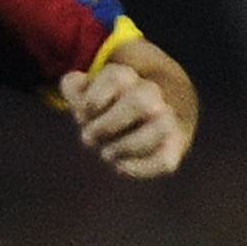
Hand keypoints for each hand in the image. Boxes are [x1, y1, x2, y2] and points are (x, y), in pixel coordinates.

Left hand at [61, 59, 189, 178]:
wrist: (147, 118)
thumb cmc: (107, 108)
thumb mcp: (87, 93)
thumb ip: (73, 86)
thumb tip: (77, 83)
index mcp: (129, 78)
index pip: (116, 77)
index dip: (93, 100)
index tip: (83, 114)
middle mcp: (152, 95)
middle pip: (141, 101)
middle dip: (108, 125)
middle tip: (89, 138)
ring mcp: (166, 120)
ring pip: (162, 126)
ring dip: (127, 146)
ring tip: (107, 154)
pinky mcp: (172, 148)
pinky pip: (165, 161)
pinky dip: (140, 168)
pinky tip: (120, 166)